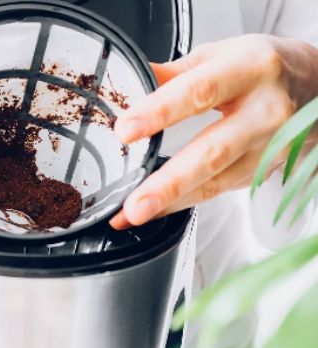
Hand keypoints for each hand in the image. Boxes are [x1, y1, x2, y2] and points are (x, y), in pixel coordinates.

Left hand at [110, 34, 317, 228]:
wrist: (315, 86)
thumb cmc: (262, 68)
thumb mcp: (222, 55)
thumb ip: (175, 73)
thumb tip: (129, 82)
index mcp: (250, 70)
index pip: (200, 92)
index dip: (161, 112)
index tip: (126, 130)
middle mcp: (264, 111)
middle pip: (212, 151)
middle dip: (169, 182)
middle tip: (135, 203)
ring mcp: (267, 148)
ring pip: (215, 181)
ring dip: (170, 202)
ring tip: (133, 214)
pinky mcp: (261, 172)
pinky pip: (216, 191)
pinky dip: (181, 203)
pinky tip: (155, 210)